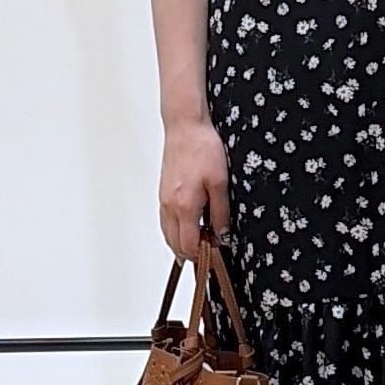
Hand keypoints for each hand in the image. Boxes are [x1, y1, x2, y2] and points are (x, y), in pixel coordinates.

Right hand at [158, 117, 230, 263]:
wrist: (185, 128)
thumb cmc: (202, 148)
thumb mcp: (220, 182)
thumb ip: (221, 211)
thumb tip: (222, 233)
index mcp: (185, 206)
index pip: (188, 244)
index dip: (201, 256)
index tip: (214, 255)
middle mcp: (169, 206)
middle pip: (174, 244)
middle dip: (190, 254)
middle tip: (208, 253)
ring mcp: (163, 200)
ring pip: (167, 234)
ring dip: (181, 243)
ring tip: (199, 244)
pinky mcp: (162, 193)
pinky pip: (165, 221)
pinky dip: (174, 231)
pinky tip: (187, 228)